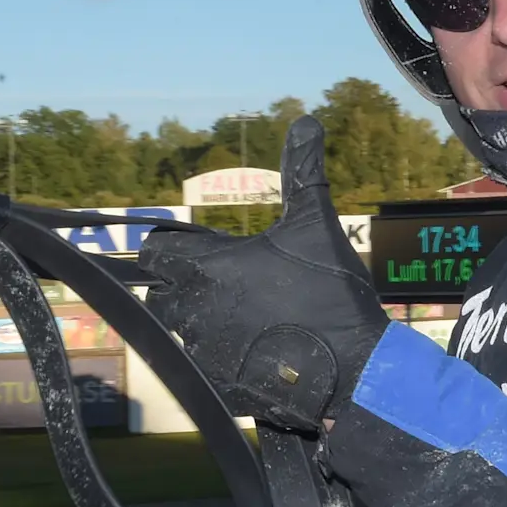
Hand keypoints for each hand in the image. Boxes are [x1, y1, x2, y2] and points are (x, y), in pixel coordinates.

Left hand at [139, 115, 386, 432]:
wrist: (353, 368)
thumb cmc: (331, 291)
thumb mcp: (316, 223)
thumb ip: (303, 172)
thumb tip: (307, 120)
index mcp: (208, 266)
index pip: (153, 253)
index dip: (172, 250)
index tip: (196, 252)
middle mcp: (194, 308)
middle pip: (161, 295)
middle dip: (183, 288)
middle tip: (225, 286)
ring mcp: (203, 351)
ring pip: (181, 332)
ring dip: (200, 323)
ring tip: (245, 319)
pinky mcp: (217, 386)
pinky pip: (203, 369)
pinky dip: (221, 359)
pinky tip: (255, 351)